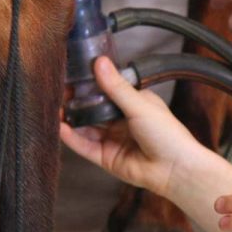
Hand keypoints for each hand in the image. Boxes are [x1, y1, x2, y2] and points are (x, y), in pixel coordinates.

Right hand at [59, 57, 211, 197]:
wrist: (175, 169)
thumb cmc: (168, 135)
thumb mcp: (139, 105)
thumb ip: (116, 87)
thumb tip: (100, 62)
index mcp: (134, 104)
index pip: (107, 91)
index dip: (90, 85)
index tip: (73, 77)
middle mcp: (122, 121)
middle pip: (93, 110)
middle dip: (77, 103)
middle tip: (60, 93)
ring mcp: (113, 140)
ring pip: (86, 128)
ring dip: (71, 120)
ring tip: (56, 110)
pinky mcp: (106, 158)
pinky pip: (85, 147)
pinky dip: (72, 138)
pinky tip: (61, 128)